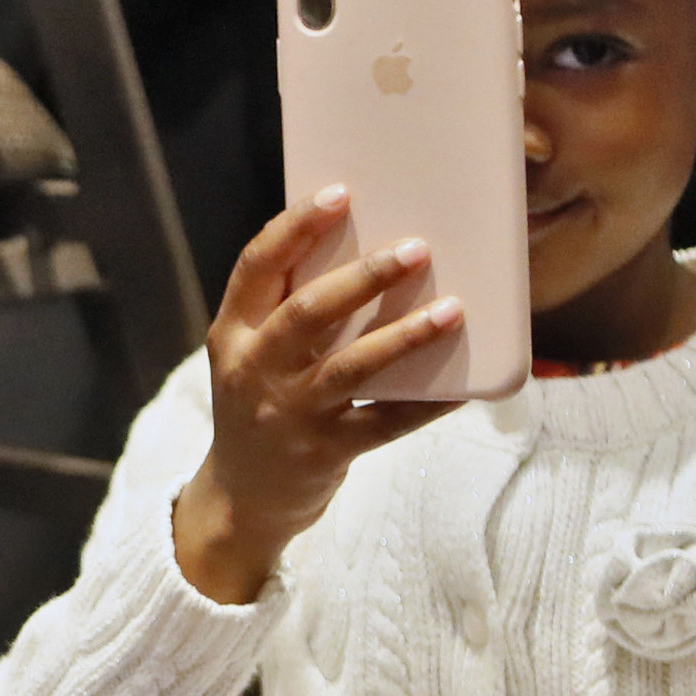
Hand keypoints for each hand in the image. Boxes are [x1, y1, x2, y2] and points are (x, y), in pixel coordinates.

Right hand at [173, 188, 462, 603]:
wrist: (242, 501)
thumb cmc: (261, 407)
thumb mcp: (250, 356)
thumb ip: (286, 310)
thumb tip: (367, 247)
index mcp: (233, 334)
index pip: (257, 267)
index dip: (296, 227)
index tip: (339, 194)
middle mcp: (255, 371)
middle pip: (309, 313)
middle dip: (364, 277)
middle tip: (417, 248)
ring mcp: (290, 415)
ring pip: (351, 367)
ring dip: (404, 335)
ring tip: (453, 309)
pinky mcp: (325, 453)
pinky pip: (385, 424)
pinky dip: (425, 404)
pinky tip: (461, 386)